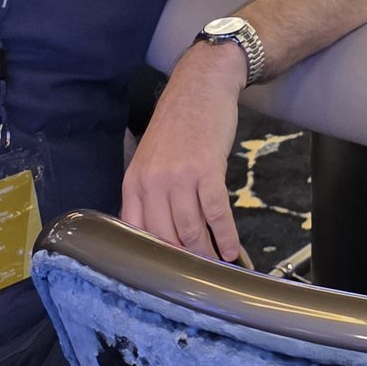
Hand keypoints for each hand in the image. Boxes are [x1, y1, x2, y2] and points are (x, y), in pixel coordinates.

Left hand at [120, 45, 244, 263]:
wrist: (200, 87)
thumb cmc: (178, 125)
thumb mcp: (152, 159)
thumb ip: (150, 194)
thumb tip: (161, 236)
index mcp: (134, 182)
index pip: (136, 232)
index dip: (152, 258)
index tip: (166, 276)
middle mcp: (152, 182)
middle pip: (165, 237)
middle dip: (182, 261)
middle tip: (197, 279)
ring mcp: (179, 176)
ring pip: (190, 230)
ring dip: (205, 253)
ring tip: (216, 267)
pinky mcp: (207, 170)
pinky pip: (216, 213)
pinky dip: (226, 236)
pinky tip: (232, 250)